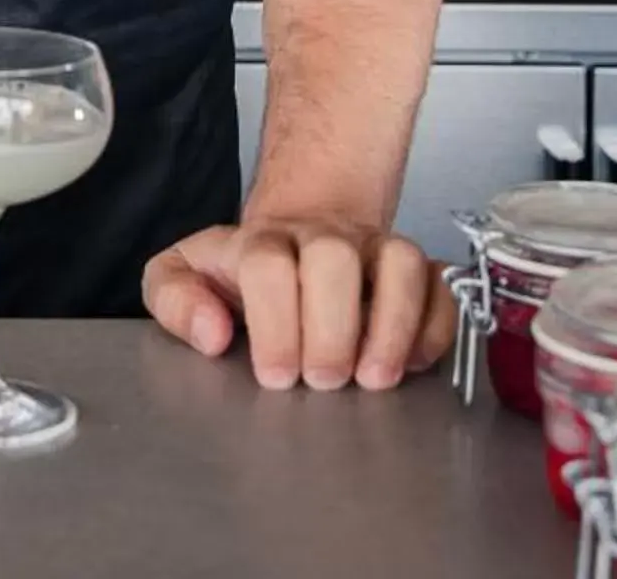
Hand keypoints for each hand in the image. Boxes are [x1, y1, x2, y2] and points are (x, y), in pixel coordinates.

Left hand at [144, 216, 458, 390]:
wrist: (299, 236)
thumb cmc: (239, 272)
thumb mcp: (183, 276)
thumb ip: (175, 299)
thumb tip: (212, 332)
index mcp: (261, 242)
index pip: (267, 265)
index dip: (274, 323)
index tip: (275, 375)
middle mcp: (322, 238)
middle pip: (333, 258)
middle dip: (331, 328)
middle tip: (322, 380)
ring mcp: (374, 249)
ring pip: (400, 262)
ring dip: (392, 326)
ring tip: (373, 378)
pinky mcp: (417, 269)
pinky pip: (441, 284)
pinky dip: (436, 325)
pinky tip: (412, 363)